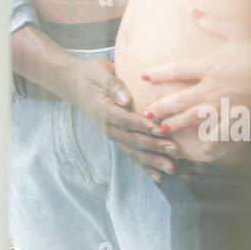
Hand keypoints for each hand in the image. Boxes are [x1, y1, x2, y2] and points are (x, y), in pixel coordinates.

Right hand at [59, 57, 178, 183]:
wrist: (75, 83)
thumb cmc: (92, 74)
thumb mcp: (101, 72)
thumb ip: (114, 85)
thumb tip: (126, 99)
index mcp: (105, 111)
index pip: (126, 121)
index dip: (144, 127)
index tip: (161, 130)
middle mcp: (108, 127)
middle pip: (133, 140)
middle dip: (155, 147)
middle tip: (175, 151)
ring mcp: (112, 134)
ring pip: (133, 151)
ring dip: (152, 161)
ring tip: (171, 168)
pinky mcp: (117, 137)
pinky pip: (131, 154)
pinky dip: (144, 166)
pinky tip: (158, 177)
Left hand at [141, 10, 250, 161]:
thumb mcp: (236, 31)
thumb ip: (212, 24)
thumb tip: (194, 12)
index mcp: (210, 65)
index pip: (177, 70)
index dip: (158, 73)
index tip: (143, 76)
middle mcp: (213, 87)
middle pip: (180, 99)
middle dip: (162, 107)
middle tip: (147, 114)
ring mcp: (225, 104)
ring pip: (195, 118)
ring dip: (178, 124)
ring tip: (163, 130)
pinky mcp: (240, 116)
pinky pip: (222, 133)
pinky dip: (212, 143)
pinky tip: (203, 151)